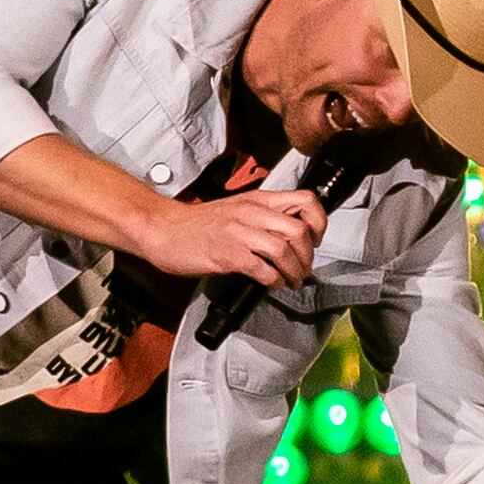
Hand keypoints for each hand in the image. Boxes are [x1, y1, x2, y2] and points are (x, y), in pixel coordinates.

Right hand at [148, 188, 328, 288]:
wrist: (164, 229)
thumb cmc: (199, 224)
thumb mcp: (239, 210)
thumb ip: (266, 218)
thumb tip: (295, 237)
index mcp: (258, 200)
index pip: (306, 201)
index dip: (319, 223)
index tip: (315, 240)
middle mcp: (251, 212)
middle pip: (299, 230)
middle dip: (308, 257)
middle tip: (303, 270)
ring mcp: (238, 232)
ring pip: (283, 250)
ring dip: (294, 272)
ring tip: (291, 281)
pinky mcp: (227, 254)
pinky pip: (262, 268)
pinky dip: (273, 280)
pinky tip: (272, 283)